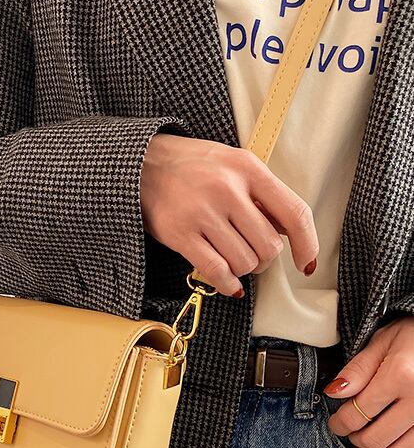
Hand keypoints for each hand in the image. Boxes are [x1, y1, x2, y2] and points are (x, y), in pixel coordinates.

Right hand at [141, 133, 318, 296]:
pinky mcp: (180, 234)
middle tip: (253, 256)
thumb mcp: (233, 164)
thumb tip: (288, 232)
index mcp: (248, 169)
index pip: (293, 213)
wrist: (142, 164)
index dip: (306, 244)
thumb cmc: (192, 165)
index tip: (305, 262)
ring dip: (243, 269)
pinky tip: (228, 283)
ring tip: (232, 260)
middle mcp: (227, 190)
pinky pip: (217, 271)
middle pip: (269, 246)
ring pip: (245, 262)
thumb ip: (261, 192)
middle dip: (265, 260)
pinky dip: (228, 284)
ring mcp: (203, 213)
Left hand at [324, 315, 413, 447]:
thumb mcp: (384, 341)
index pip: (358, 411)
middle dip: (356, 439)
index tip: (335, 423)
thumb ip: (358, 369)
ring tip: (366, 446)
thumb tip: (334, 393)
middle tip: (349, 433)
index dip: (340, 422)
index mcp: (401, 375)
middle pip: (377, 438)